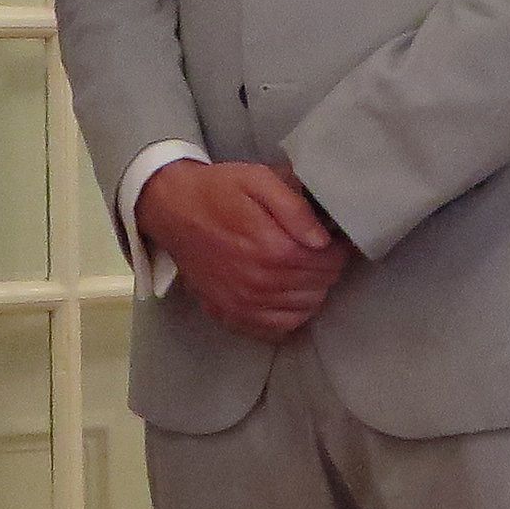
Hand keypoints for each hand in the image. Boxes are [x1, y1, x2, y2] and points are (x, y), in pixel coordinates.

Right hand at [139, 160, 349, 342]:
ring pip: (306, 308)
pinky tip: (288, 292)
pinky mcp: (231, 315)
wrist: (172, 210)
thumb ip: (295, 208)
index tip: (330, 237)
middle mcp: (260, 283)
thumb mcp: (258, 180)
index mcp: (272, 248)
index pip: (330, 261)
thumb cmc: (219, 191)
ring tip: (302, 268)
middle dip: (326, 266)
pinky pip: (279, 328)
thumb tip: (323, 239)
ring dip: (312, 288)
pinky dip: (292, 313)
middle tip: (316, 250)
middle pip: (320, 285)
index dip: (337, 248)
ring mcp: (244, 304)